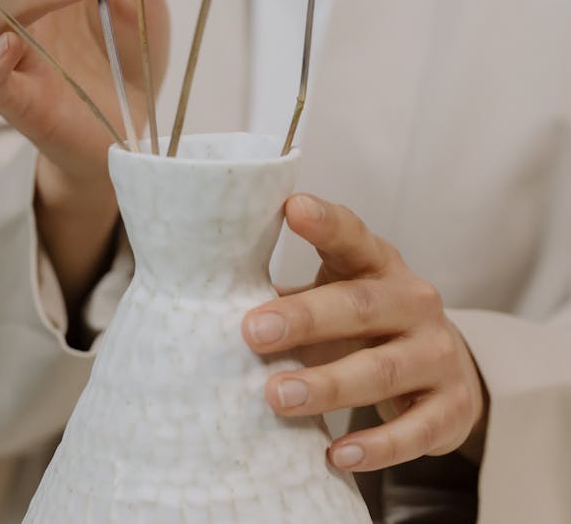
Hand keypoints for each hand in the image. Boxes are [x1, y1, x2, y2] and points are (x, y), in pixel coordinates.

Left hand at [242, 195, 487, 473]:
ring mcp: (437, 352)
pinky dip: (378, 445)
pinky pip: (416, 430)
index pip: (352, 235)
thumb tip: (211, 296)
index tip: (292, 208)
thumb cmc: (365, 323)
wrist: (444, 367)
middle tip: (252, 332)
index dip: (325, 221)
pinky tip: (339, 454)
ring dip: (328, 385)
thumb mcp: (335, 293)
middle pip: (360, 305)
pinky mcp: (452, 406)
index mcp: (379, 263)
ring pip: (383, 370)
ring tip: (277, 397)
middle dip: (305, 319)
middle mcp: (414, 300)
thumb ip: (288, 292)